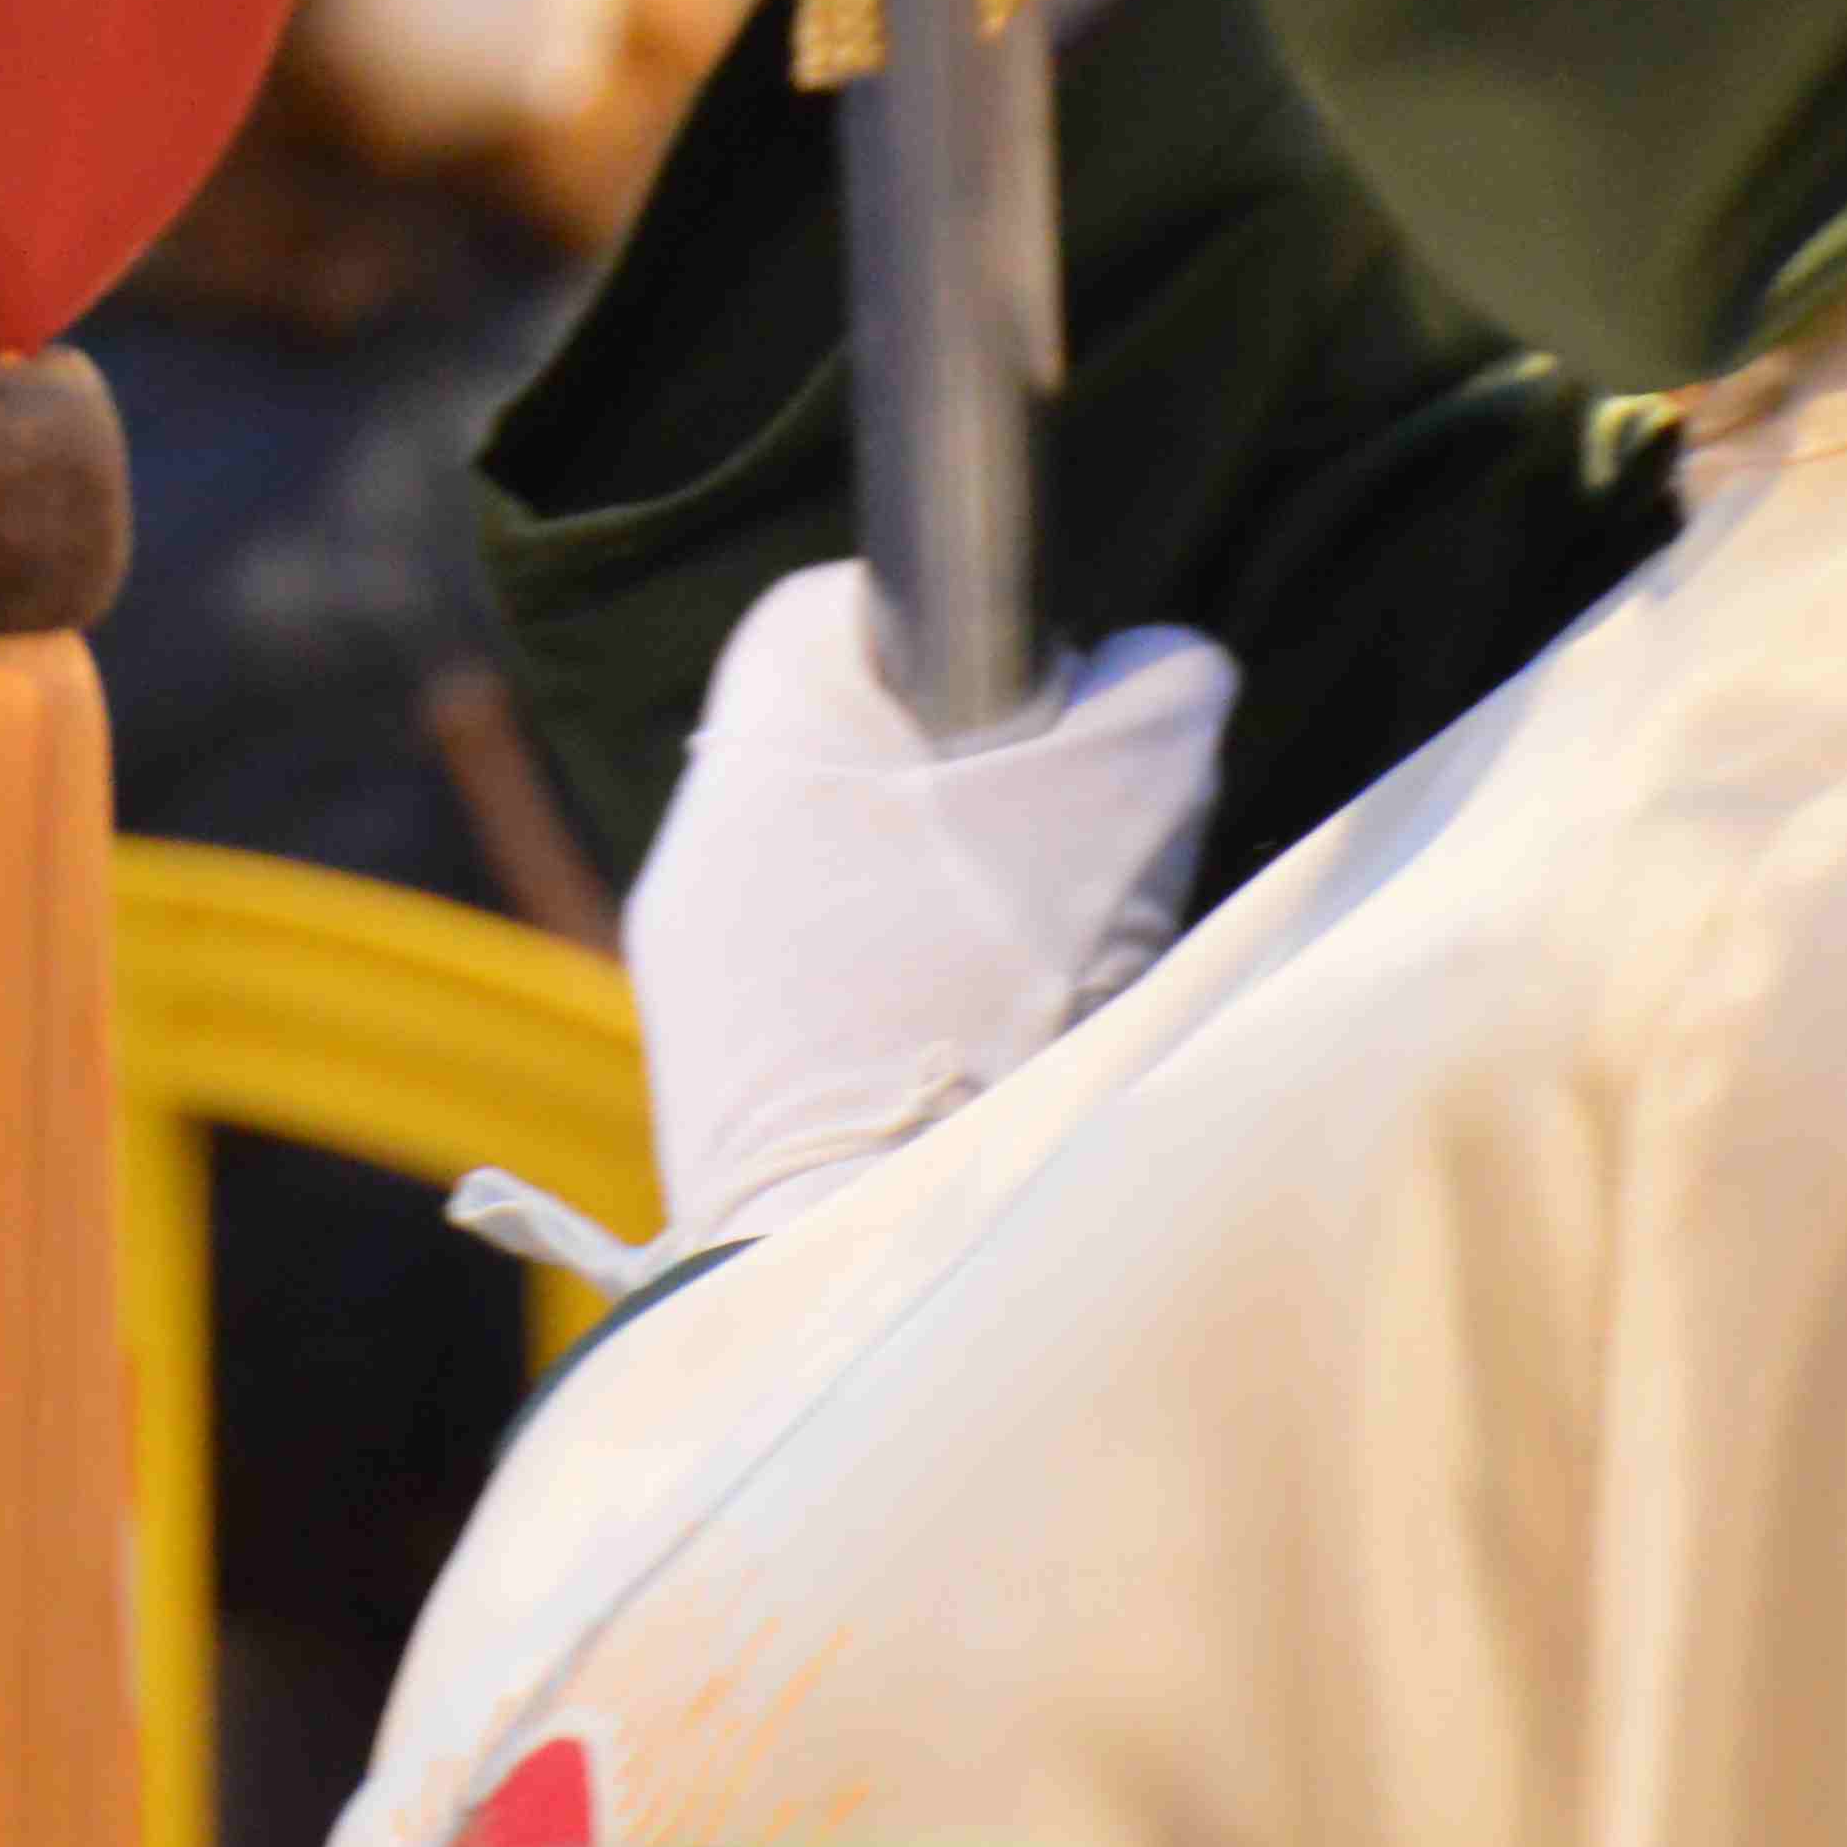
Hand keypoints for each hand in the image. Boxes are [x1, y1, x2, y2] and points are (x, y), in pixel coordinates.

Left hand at [621, 560, 1234, 1258]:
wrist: (886, 1238)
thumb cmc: (1003, 987)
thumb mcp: (1139, 784)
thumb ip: (1160, 681)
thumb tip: (1154, 666)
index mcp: (771, 722)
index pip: (848, 607)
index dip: (966, 645)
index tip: (1041, 726)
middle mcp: (702, 826)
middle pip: (852, 750)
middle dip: (961, 791)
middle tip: (1054, 866)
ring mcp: (687, 962)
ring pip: (835, 877)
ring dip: (930, 907)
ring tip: (1012, 984)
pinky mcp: (704, 1077)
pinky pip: (813, 997)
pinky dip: (891, 1010)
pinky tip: (958, 1066)